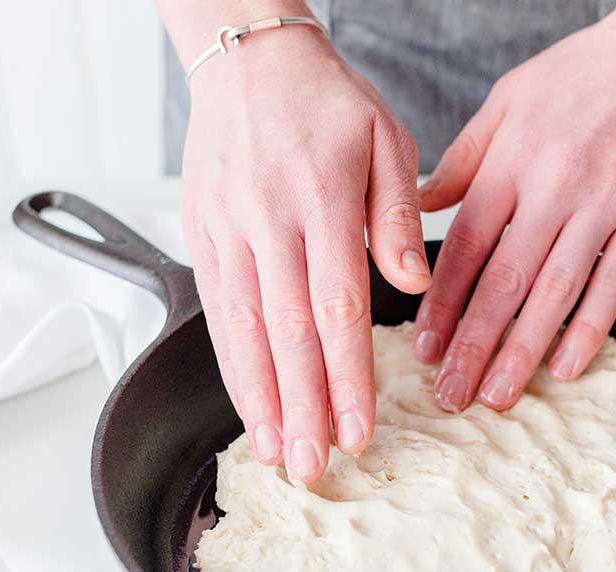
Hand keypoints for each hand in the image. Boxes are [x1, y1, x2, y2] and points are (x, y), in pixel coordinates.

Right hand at [178, 23, 428, 481]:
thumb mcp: (385, 139)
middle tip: (314, 468)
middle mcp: (269, 221)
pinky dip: (232, 365)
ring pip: (245, 331)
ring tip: (277, 455)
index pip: (338, 308)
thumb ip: (399, 214)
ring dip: (261, 399)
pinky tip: (247, 407)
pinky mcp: (202, 235)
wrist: (250, 60)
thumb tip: (413, 281)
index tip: (360, 430)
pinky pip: (218, 312)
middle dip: (302, 409)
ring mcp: (228, 231)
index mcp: (323, 201)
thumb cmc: (328, 102)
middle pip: (288, 333)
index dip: (348, 377)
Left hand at [413, 0, 615, 410]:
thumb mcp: (510, 98)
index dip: (441, 302)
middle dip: (472, 345)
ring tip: (497, 394)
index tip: (424, 347)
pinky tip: (564, 366)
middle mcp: (556, 183)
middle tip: (450, 394)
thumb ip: (466, 157)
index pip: (465, 244)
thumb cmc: (588, 68)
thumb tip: (421, 208)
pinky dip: (589, 329)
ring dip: (522, 351)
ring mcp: (607, 202)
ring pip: (556, 292)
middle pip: (504, 280)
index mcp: (514, 157)